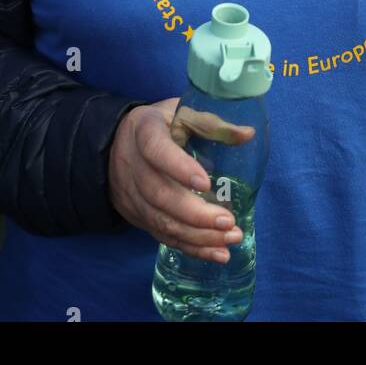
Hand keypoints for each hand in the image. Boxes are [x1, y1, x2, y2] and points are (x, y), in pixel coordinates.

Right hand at [108, 98, 253, 262]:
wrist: (117, 143)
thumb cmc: (160, 124)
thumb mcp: (180, 112)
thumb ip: (211, 123)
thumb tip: (248, 135)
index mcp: (144, 131)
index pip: (156, 150)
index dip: (178, 168)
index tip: (206, 182)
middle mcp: (132, 165)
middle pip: (159, 195)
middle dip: (195, 214)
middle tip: (227, 221)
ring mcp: (131, 194)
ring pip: (161, 221)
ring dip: (197, 235)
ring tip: (230, 238)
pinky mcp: (137, 216)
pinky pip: (162, 236)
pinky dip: (191, 247)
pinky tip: (217, 253)